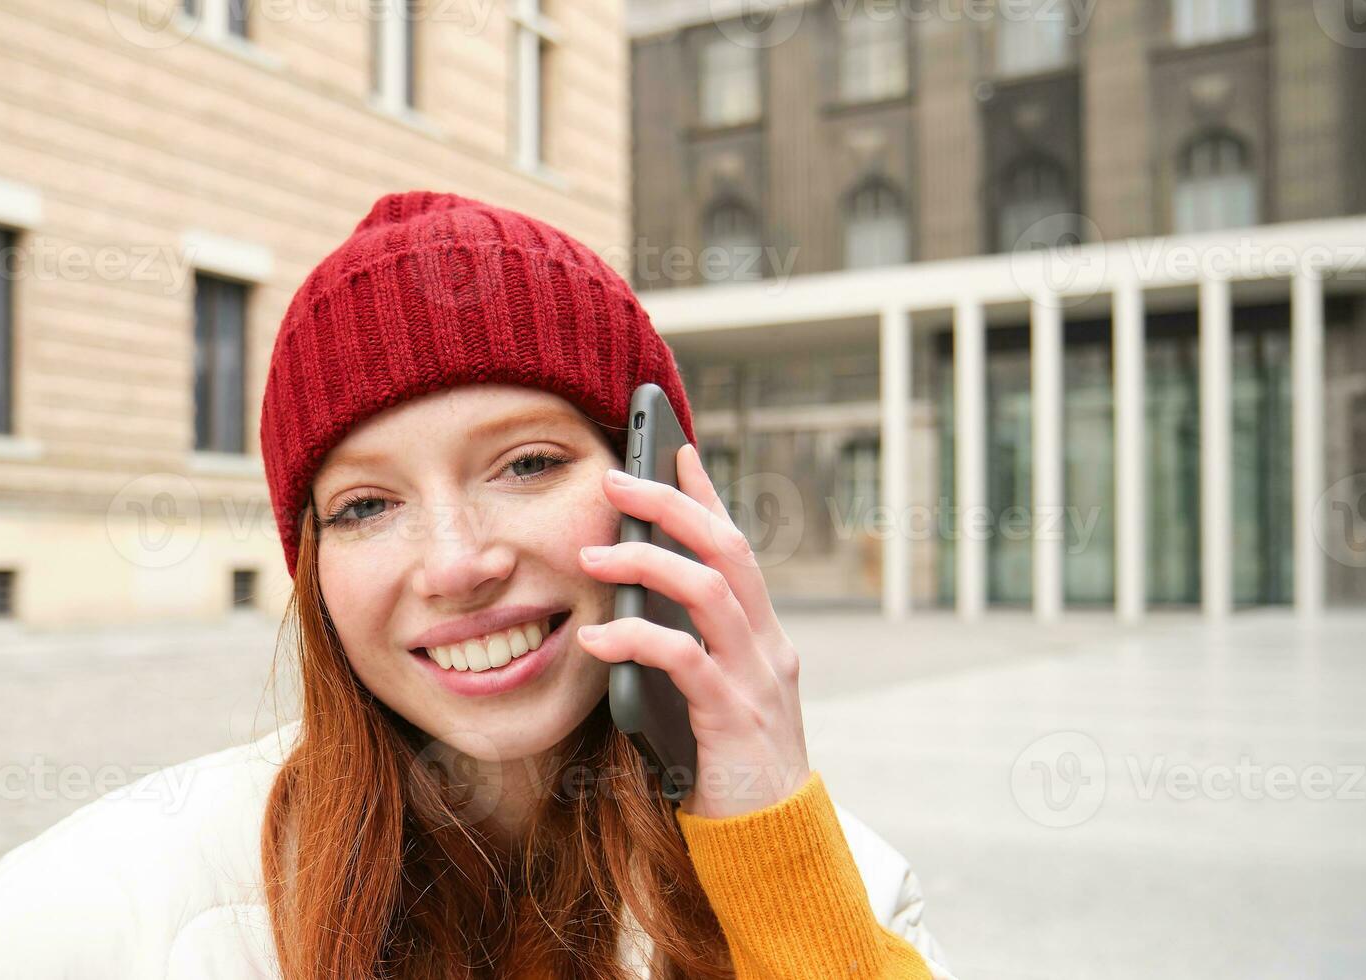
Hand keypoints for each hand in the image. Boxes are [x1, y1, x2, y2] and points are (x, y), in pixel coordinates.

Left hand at [575, 444, 810, 819]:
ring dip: (646, 562)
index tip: (674, 449)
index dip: (706, 495)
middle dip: (671, 505)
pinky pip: (684, 660)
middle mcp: (767, 646)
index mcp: (761, 637)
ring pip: (708, 591)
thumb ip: (685, 653)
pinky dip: (637, 638)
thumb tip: (625, 607)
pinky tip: (596, 636)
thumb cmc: (727, 768)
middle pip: (726, 549)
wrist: (773, 843)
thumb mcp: (709, 698)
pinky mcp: (734, 718)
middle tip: (615, 480)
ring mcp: (756, 679)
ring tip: (593, 554)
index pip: (735, 547)